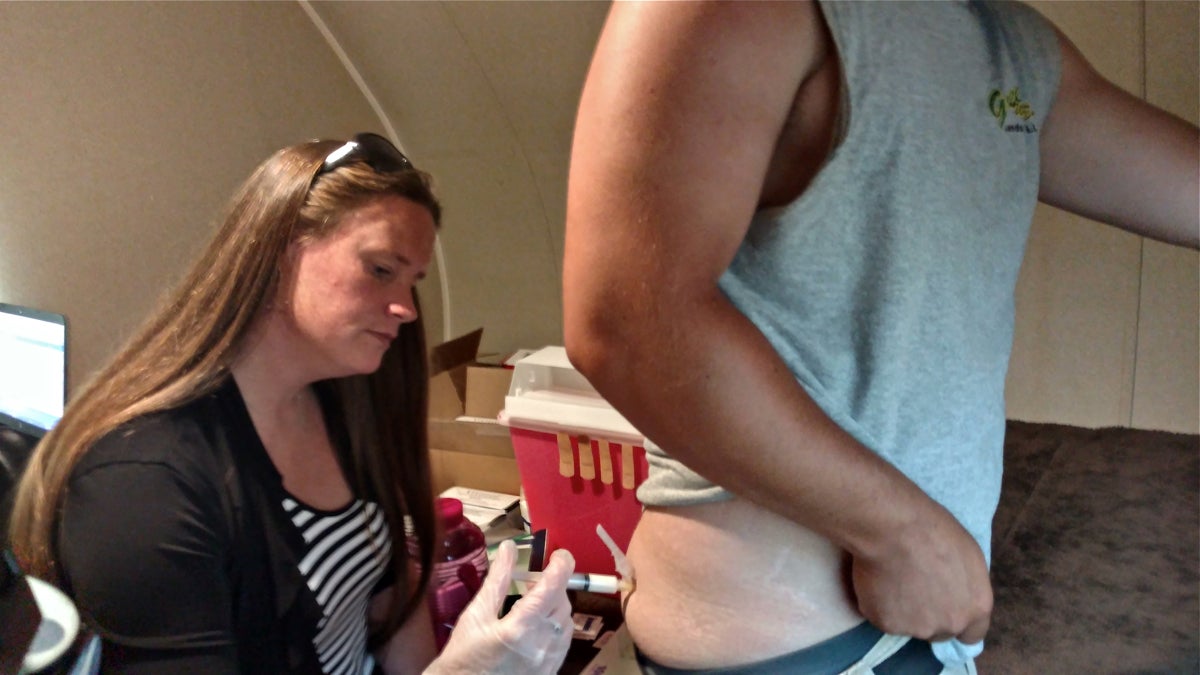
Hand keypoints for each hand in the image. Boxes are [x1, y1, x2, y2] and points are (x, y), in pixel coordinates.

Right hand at [425, 540, 575, 674]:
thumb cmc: (463, 656)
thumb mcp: (475, 615)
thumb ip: (497, 580)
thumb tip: (509, 548)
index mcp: (520, 629)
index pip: (553, 587)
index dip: (562, 565)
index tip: (559, 554)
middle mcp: (541, 646)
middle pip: (562, 603)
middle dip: (552, 586)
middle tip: (532, 581)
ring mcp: (548, 662)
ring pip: (567, 622)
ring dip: (556, 606)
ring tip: (534, 603)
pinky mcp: (550, 672)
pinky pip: (563, 642)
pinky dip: (557, 626)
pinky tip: (538, 625)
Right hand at [849, 503, 992, 644]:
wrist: (891, 528)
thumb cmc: (933, 529)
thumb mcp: (967, 554)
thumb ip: (965, 585)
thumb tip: (955, 593)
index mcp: (976, 607)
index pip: (972, 633)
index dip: (958, 619)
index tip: (945, 606)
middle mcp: (950, 624)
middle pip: (941, 631)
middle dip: (931, 616)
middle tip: (915, 588)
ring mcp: (918, 628)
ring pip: (911, 626)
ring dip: (904, 611)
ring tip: (892, 580)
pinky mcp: (887, 624)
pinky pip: (884, 618)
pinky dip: (881, 605)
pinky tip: (878, 581)